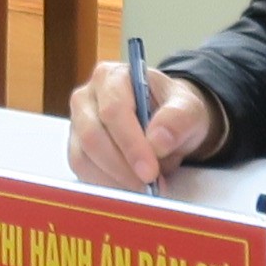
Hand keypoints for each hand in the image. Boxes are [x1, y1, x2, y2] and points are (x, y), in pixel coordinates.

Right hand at [65, 59, 216, 188]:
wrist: (167, 126)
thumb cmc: (174, 113)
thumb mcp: (189, 109)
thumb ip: (178, 119)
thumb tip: (157, 141)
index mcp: (112, 76)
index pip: (113, 111)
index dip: (130, 143)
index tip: (150, 171)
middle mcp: (86, 97)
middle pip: (92, 136)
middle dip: (121, 166)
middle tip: (148, 187)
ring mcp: (77, 124)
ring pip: (83, 157)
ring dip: (114, 179)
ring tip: (143, 188)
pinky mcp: (76, 148)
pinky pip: (83, 171)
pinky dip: (106, 185)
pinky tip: (128, 188)